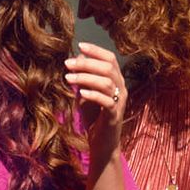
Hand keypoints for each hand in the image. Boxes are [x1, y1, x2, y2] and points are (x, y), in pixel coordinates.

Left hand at [67, 42, 126, 175]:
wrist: (102, 144)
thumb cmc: (94, 118)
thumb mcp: (86, 94)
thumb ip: (84, 78)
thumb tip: (77, 58)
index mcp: (116, 81)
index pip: (110, 59)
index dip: (96, 50)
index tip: (80, 45)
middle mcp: (121, 89)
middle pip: (108, 68)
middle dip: (87, 63)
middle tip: (67, 63)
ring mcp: (119, 103)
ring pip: (107, 83)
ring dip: (86, 78)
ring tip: (68, 79)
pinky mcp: (114, 116)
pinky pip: (107, 102)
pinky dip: (94, 95)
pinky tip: (80, 93)